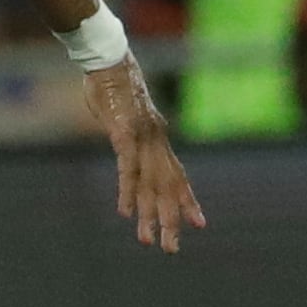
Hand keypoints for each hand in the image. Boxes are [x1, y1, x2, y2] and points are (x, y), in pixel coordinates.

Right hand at [82, 56, 204, 251]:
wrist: (108, 57)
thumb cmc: (112, 83)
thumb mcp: (126, 114)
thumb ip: (130, 133)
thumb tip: (126, 142)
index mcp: (158, 137)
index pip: (178, 175)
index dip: (188, 200)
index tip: (198, 224)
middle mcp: (156, 140)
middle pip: (167, 188)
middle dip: (170, 220)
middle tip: (171, 249)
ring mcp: (141, 137)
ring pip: (150, 184)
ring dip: (149, 215)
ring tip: (148, 241)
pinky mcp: (123, 133)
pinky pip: (127, 168)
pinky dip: (129, 191)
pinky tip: (126, 212)